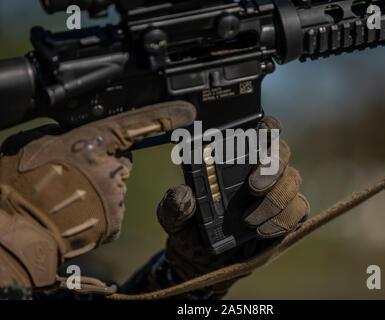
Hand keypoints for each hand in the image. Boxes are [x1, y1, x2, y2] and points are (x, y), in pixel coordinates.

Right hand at [0, 101, 195, 288]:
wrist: (16, 230)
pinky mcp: (113, 221)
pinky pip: (109, 209)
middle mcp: (110, 169)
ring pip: (113, 186)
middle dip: (103, 165)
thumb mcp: (34, 145)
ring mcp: (115, 197)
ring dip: (96, 190)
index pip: (136, 125)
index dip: (163, 117)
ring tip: (66, 196)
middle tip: (72, 175)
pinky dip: (96, 210)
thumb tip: (72, 136)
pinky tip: (75, 211)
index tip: (187, 112)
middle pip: (120, 161)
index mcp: (92, 144)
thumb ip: (63, 137)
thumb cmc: (19, 184)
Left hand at [157, 115, 308, 294]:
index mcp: (234, 158)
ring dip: (274, 200)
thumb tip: (182, 193)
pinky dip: (283, 220)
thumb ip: (175, 205)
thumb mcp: (175, 217)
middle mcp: (259, 169)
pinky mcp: (287, 214)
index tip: (264, 132)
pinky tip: (262, 231)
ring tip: (248, 222)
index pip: (259, 131)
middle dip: (271, 167)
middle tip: (253, 188)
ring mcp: (276, 191)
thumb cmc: (190, 229)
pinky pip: (298, 209)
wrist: (204, 261)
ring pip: (292, 181)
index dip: (268, 126)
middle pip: (282, 153)